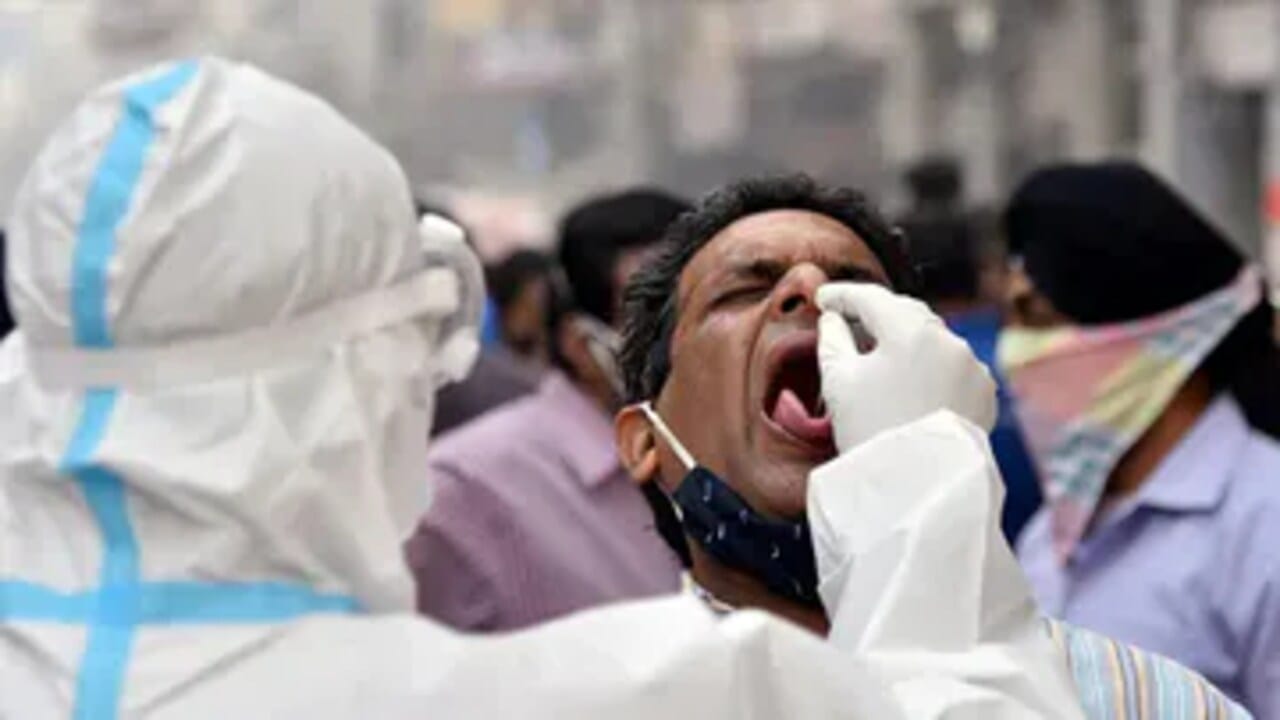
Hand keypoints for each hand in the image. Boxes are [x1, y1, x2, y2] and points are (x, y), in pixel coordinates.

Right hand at [816, 283, 996, 451]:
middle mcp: (949, 341)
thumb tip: (834, 320)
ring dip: (905, 340)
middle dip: (876, 314)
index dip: (842, 295)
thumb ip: (832, 338)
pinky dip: (929, 365)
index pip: (871, 298)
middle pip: (905, 313)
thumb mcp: (838, 380)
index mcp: (912, 331)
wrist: (916, 489)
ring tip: (878, 353)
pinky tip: (909, 380)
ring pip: (932, 339)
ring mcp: (972, 367)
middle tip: (847, 320)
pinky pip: (951, 365)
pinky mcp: (984, 393)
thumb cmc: (871, 432)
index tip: (823, 299)